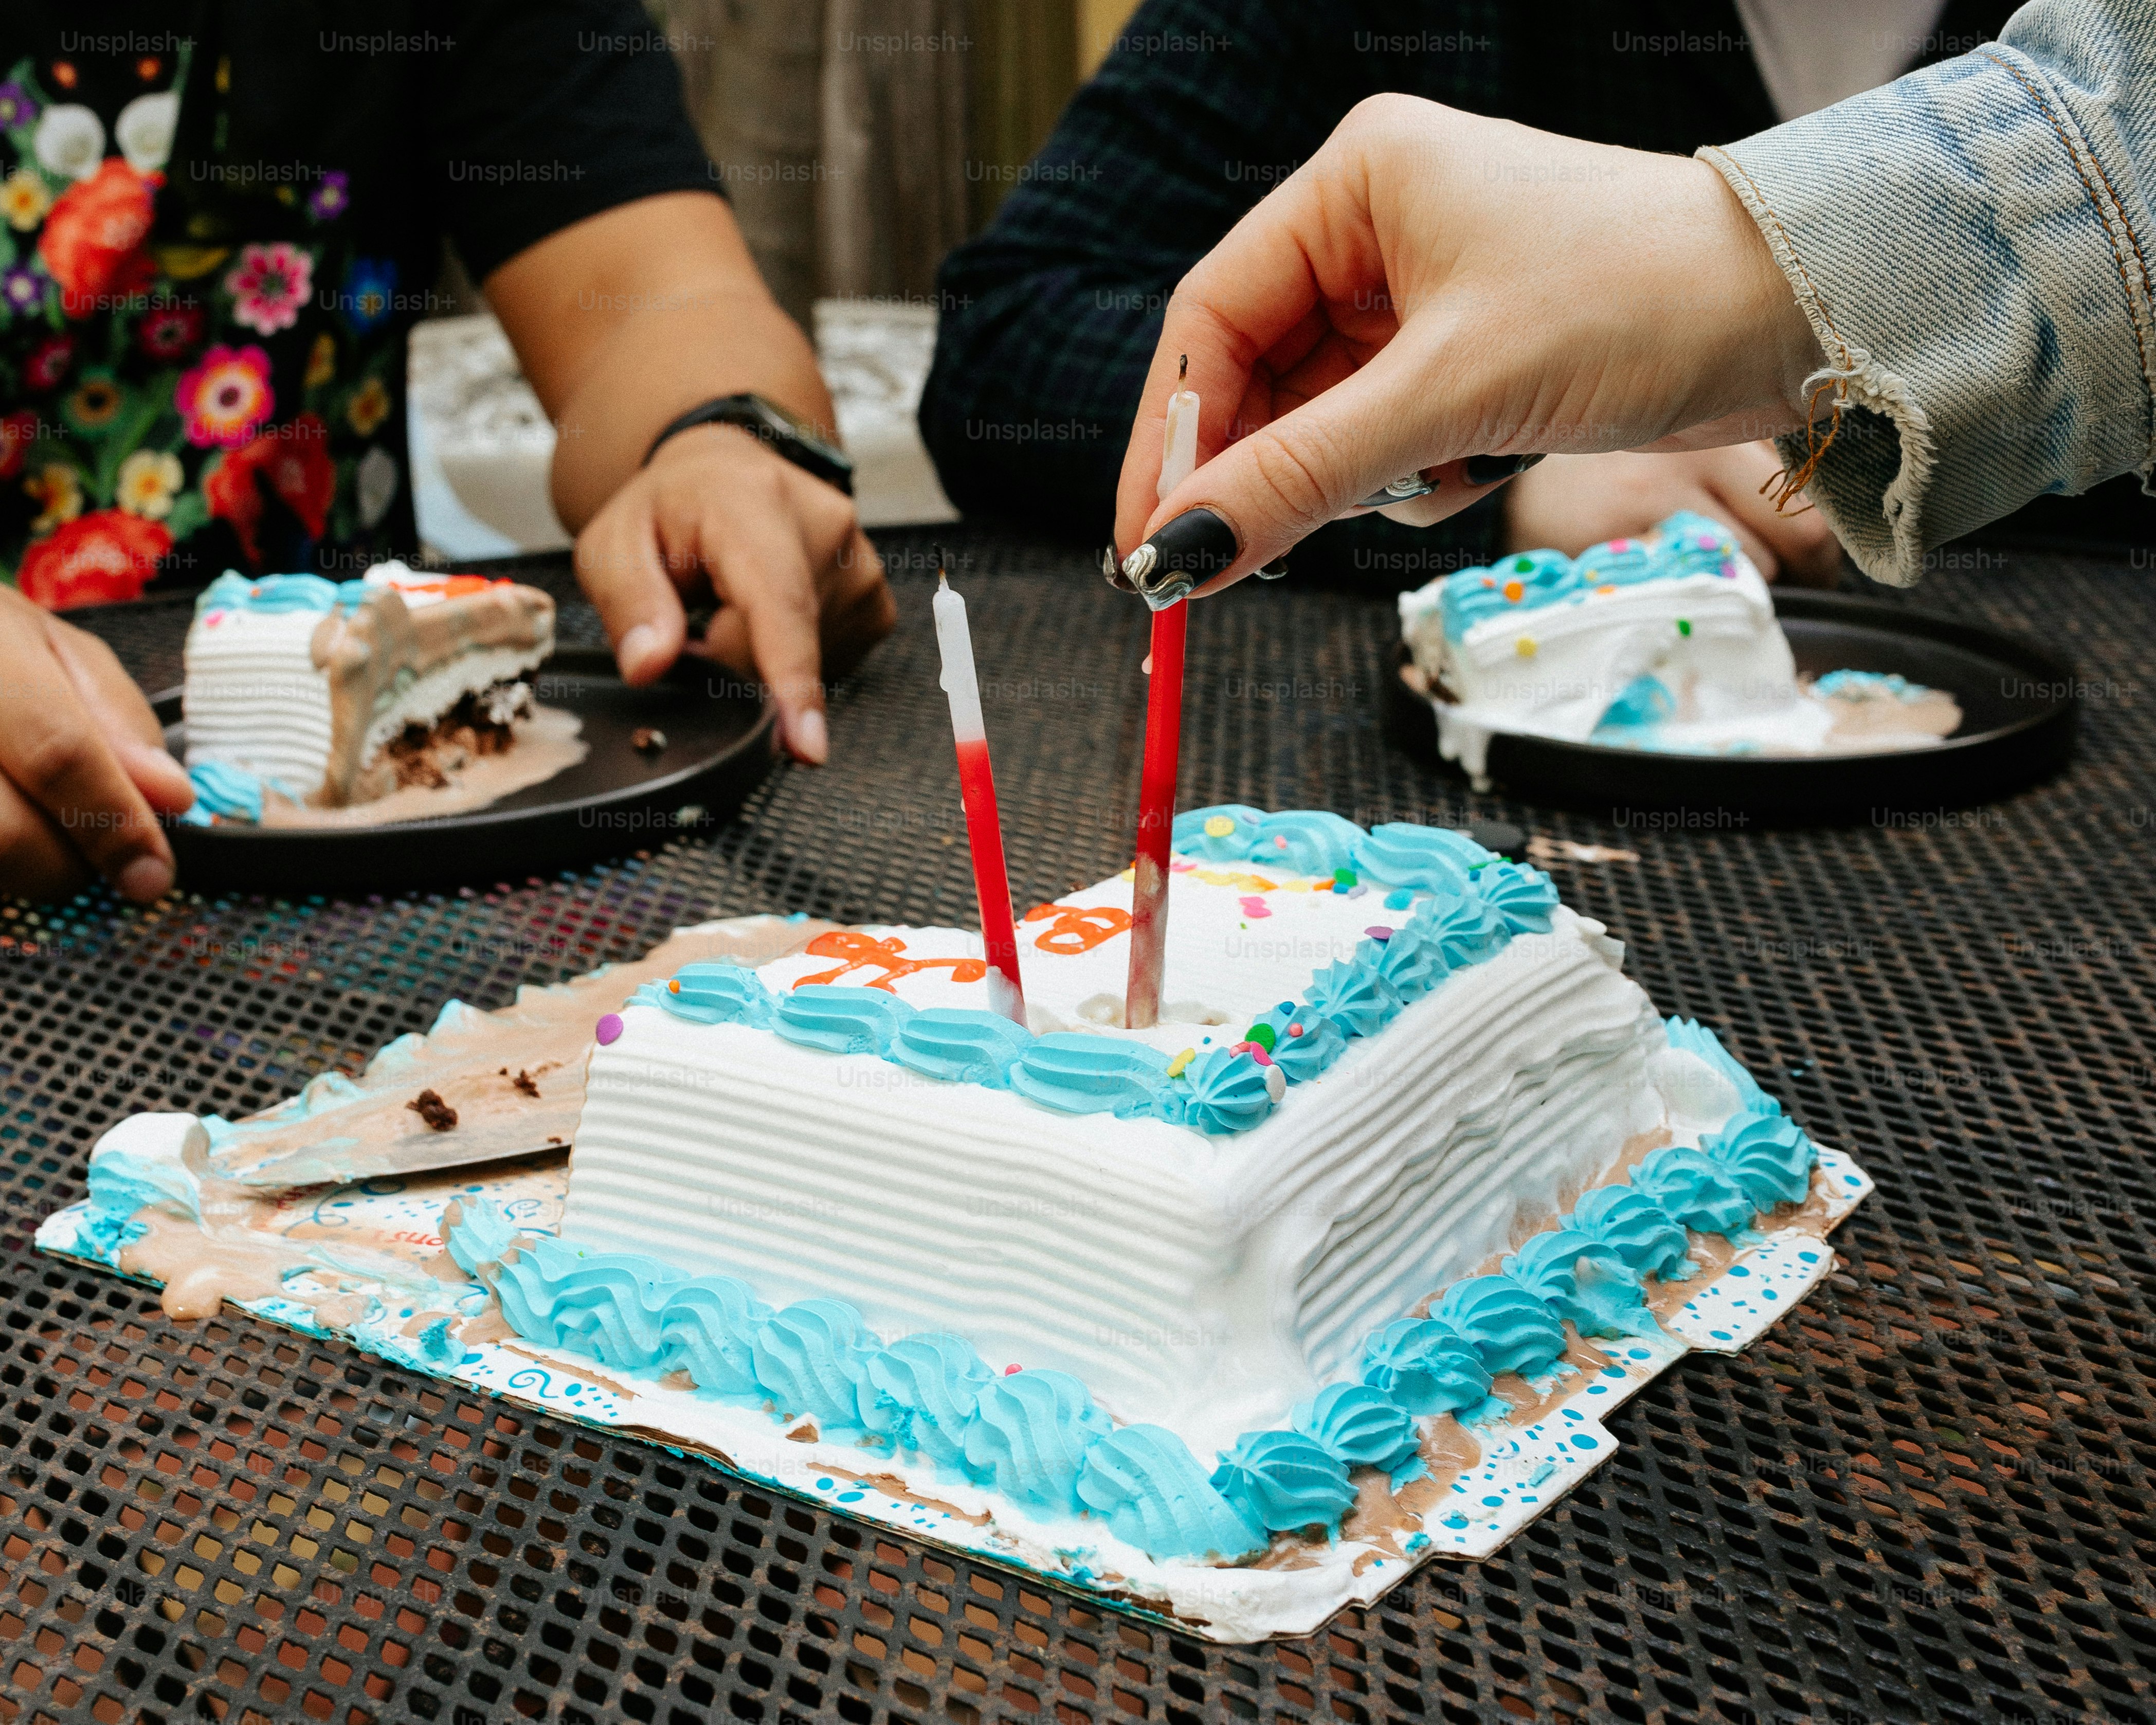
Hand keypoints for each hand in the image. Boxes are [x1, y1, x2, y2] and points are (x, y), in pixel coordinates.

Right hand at [0, 585, 191, 901]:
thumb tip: (169, 798)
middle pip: (3, 833)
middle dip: (63, 865)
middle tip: (86, 850)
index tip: (150, 875)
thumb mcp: (60, 653)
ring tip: (31, 825)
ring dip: (17, 873)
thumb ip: (119, 722)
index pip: (56, 753)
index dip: (112, 824)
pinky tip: (5, 830)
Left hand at [570, 423, 894, 762]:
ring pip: (804, 665)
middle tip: (693, 622)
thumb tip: (649, 665)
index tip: (805, 747)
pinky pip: (829, 665)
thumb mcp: (614, 543)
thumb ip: (626, 601)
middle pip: (778, 651)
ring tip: (732, 607)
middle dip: (724, 661)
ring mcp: (861, 568)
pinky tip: (767, 620)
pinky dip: (789, 661)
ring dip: (756, 660)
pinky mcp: (875, 603)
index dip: (791, 680)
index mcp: (753, 505)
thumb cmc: (669, 508)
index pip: (780, 604)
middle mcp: (826, 531)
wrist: (724, 475)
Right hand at [1111, 94, 1824, 586]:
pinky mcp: (1470, 350)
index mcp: (1357, 179)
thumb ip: (1299, 477)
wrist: (1802, 317)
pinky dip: (1418, 473)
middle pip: (1261, 376)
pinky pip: (1389, 437)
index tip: (1146, 542)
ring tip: (1449, 466)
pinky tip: (1484, 461)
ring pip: (1326, 419)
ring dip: (1365, 474)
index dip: (1172, 436)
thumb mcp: (1447, 395)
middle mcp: (1380, 223)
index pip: (1211, 317)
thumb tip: (1178, 553)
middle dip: (1269, 468)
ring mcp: (1425, 290)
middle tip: (1237, 562)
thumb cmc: (1640, 300)